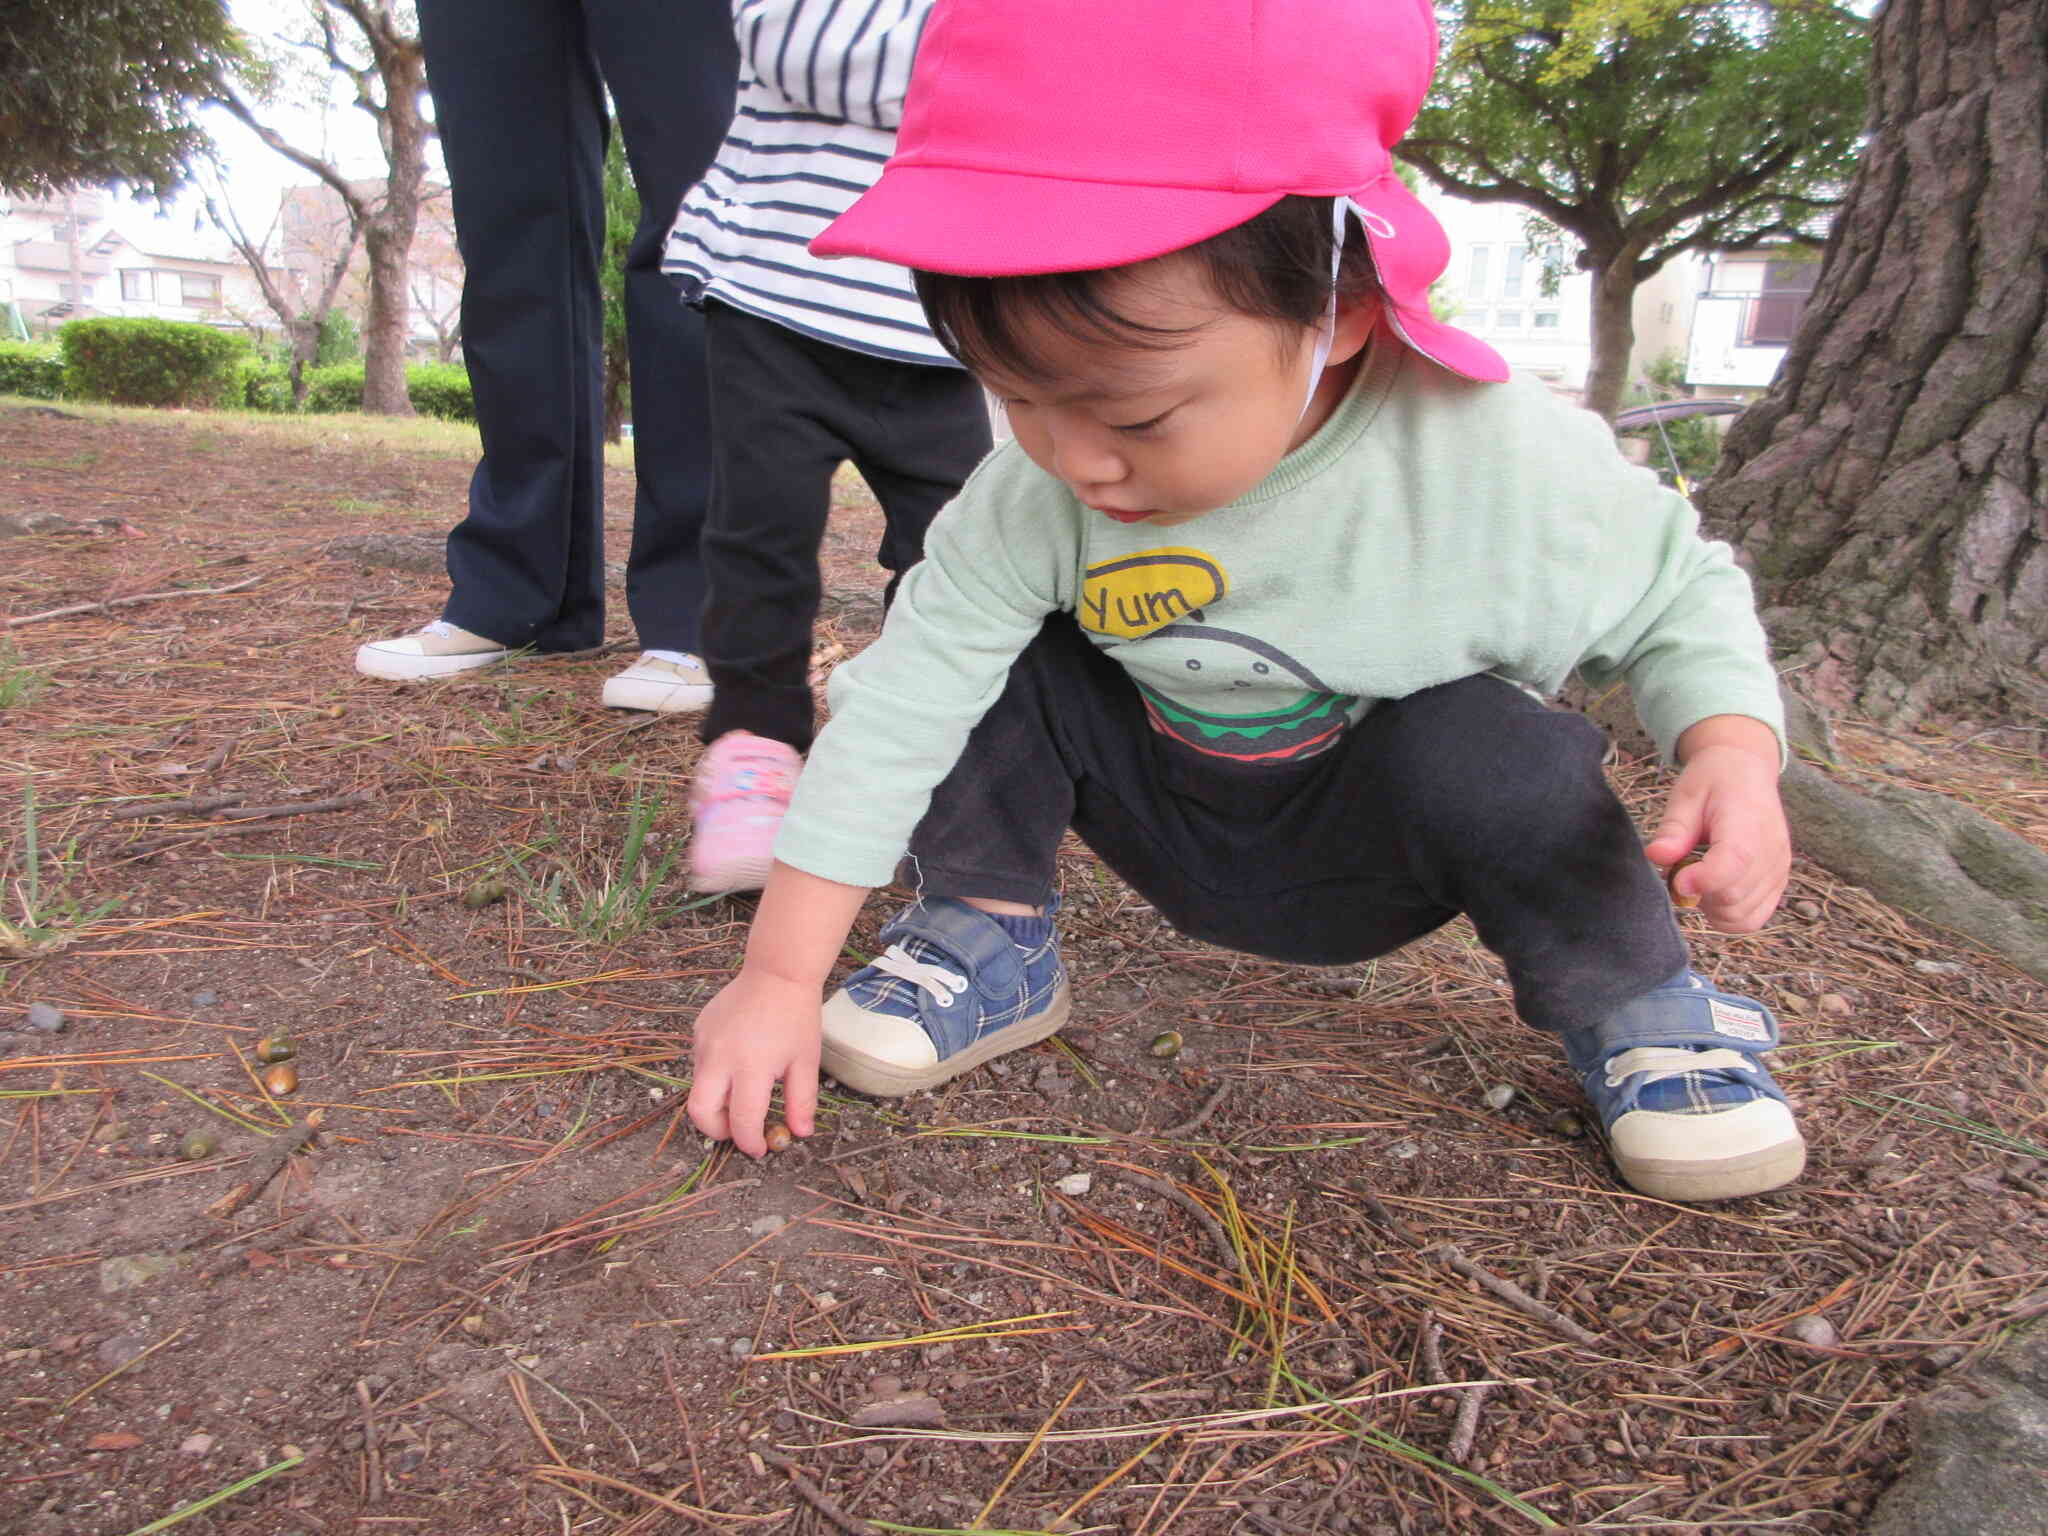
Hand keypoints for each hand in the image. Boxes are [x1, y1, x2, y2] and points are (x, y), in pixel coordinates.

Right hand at [686, 968, 821, 1158]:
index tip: (760, 1149)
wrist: (777, 972)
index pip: (742, 1121)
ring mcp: (704, 1043)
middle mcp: (719, 1057)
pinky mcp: (698, 1031)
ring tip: (745, 1092)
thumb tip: (799, 1134)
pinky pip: (700, 1065)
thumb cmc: (796, 1017)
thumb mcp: (805, 1062)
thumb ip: (801, 1102)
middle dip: (717, 1131)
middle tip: (737, 1131)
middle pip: (700, 1113)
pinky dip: (715, 1076)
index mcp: (751, 1067)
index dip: (750, 1142)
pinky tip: (738, 1063)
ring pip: (699, 1089)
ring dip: (718, 1102)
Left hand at [1645, 717, 1789, 933]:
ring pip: (1742, 917)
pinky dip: (1728, 915)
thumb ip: (1673, 830)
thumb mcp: (1685, 797)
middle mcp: (1771, 852)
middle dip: (1698, 894)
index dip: (1701, 880)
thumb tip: (1657, 856)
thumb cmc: (1713, 783)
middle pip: (1733, 898)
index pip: (1733, 863)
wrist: (1746, 772)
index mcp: (1748, 824)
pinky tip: (1713, 890)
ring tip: (1699, 877)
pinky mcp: (1779, 883)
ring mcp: (1779, 870)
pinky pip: (1753, 919)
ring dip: (1711, 907)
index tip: (1677, 878)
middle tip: (1682, 869)